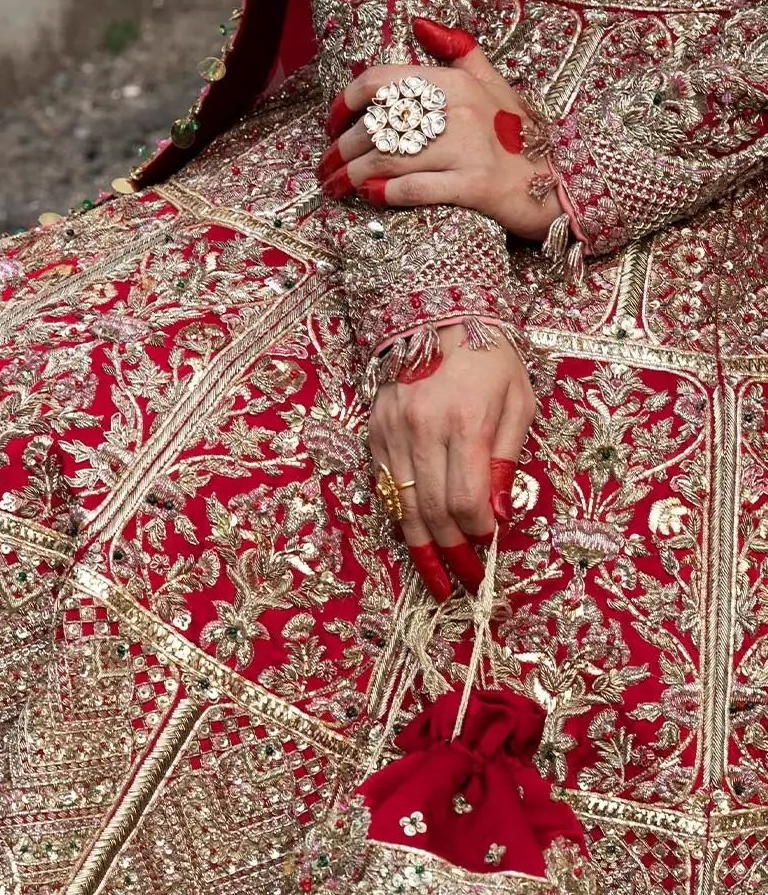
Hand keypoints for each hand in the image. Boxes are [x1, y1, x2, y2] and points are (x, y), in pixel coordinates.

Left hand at [319, 19, 562, 242]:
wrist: (557, 183)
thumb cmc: (517, 136)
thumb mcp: (492, 82)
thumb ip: (457, 52)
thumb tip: (421, 25)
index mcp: (455, 81)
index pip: (383, 81)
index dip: (346, 103)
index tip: (331, 125)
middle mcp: (459, 109)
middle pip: (378, 125)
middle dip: (341, 150)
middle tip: (324, 168)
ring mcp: (467, 147)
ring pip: (389, 158)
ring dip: (351, 176)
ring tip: (333, 188)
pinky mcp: (473, 185)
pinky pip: (416, 188)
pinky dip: (385, 193)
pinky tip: (368, 197)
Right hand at [368, 324, 533, 600]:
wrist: (437, 313)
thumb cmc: (490, 357)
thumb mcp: (518, 402)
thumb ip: (508, 459)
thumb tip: (499, 515)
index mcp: (465, 421)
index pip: (466, 498)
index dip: (478, 532)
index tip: (489, 548)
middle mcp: (423, 429)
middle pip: (433, 512)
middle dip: (451, 553)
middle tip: (465, 581)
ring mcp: (393, 433)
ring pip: (404, 508)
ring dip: (422, 549)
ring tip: (436, 579)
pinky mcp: (375, 434)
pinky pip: (387, 489)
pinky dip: (403, 519)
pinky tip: (417, 539)